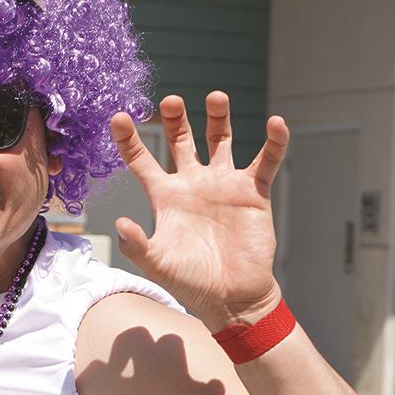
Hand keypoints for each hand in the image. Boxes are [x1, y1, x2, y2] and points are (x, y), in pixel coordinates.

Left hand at [109, 91, 288, 330]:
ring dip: (219, 118)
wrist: (231, 297)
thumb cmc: (190, 282)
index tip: (118, 116)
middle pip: (181, 140)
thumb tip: (119, 224)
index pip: (142, 160)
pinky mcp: (253, 193)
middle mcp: (192, 183)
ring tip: (215, 96)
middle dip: (175, 119)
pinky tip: (276, 123)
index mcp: (165, 196)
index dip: (129, 139)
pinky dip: (274, 142)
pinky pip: (265, 162)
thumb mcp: (156, 264)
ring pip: (220, 140)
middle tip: (169, 100)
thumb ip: (136, 245)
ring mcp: (223, 185)